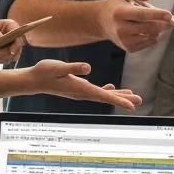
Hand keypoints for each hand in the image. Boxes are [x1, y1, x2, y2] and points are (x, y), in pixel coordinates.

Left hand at [0, 18, 24, 63]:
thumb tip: (1, 37)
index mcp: (10, 26)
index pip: (18, 36)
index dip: (17, 44)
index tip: (11, 52)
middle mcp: (12, 35)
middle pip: (17, 48)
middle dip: (6, 53)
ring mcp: (9, 44)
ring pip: (12, 56)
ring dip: (2, 58)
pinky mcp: (5, 52)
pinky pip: (6, 60)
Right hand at [21, 59, 142, 109]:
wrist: (33, 80)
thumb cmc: (45, 72)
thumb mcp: (58, 66)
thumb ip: (74, 67)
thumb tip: (88, 68)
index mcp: (81, 88)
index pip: (104, 96)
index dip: (119, 101)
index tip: (132, 106)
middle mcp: (83, 93)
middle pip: (107, 97)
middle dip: (124, 99)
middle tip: (139, 101)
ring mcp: (81, 91)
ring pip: (104, 95)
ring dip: (118, 95)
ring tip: (132, 96)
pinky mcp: (78, 87)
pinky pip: (96, 91)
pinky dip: (107, 90)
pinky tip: (112, 87)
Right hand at [97, 0, 173, 52]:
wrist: (102, 21)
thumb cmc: (116, 3)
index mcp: (120, 12)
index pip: (141, 15)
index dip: (156, 15)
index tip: (170, 15)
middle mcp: (121, 28)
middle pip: (150, 28)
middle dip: (166, 23)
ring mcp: (124, 40)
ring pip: (152, 36)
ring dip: (159, 28)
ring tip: (152, 20)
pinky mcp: (129, 48)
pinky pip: (150, 42)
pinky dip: (154, 35)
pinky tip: (146, 28)